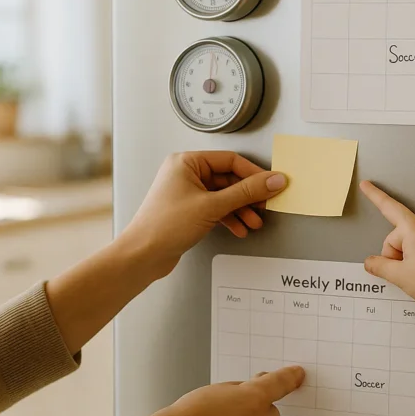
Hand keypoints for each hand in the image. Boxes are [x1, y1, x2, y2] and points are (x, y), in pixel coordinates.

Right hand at [120, 366, 304, 415]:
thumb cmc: (190, 415)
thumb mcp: (218, 388)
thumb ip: (242, 389)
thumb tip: (252, 392)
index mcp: (255, 398)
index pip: (280, 383)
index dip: (290, 377)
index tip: (297, 375)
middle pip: (268, 412)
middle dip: (255, 410)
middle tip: (229, 409)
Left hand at [122, 151, 285, 272]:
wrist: (143, 255)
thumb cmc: (164, 226)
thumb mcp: (212, 206)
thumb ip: (246, 192)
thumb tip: (272, 180)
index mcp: (186, 162)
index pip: (230, 160)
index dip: (253, 173)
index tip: (272, 184)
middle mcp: (185, 174)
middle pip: (228, 179)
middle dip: (248, 196)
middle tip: (265, 205)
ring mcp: (186, 192)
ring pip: (224, 196)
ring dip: (241, 209)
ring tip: (254, 222)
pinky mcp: (188, 210)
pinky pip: (216, 208)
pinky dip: (229, 218)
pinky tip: (239, 228)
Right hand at [360, 181, 414, 347]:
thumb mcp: (399, 276)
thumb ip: (379, 266)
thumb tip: (371, 262)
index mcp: (414, 229)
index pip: (389, 208)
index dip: (374, 196)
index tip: (366, 185)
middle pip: (398, 236)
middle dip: (395, 255)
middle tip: (405, 273)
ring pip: (411, 243)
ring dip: (409, 258)